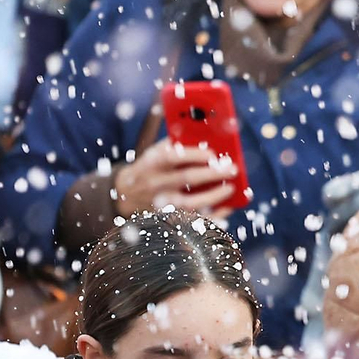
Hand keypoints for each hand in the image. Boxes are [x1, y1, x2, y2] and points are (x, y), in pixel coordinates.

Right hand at [113, 139, 238, 215]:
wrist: (126, 192)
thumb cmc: (150, 167)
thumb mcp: (155, 152)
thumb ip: (175, 144)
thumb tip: (205, 137)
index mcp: (153, 162)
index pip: (171, 156)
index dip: (193, 155)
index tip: (212, 154)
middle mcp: (156, 183)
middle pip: (186, 178)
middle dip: (212, 174)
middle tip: (232, 169)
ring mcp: (162, 202)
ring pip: (189, 203)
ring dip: (213, 196)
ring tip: (231, 188)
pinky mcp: (169, 216)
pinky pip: (193, 220)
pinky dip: (212, 216)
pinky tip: (227, 209)